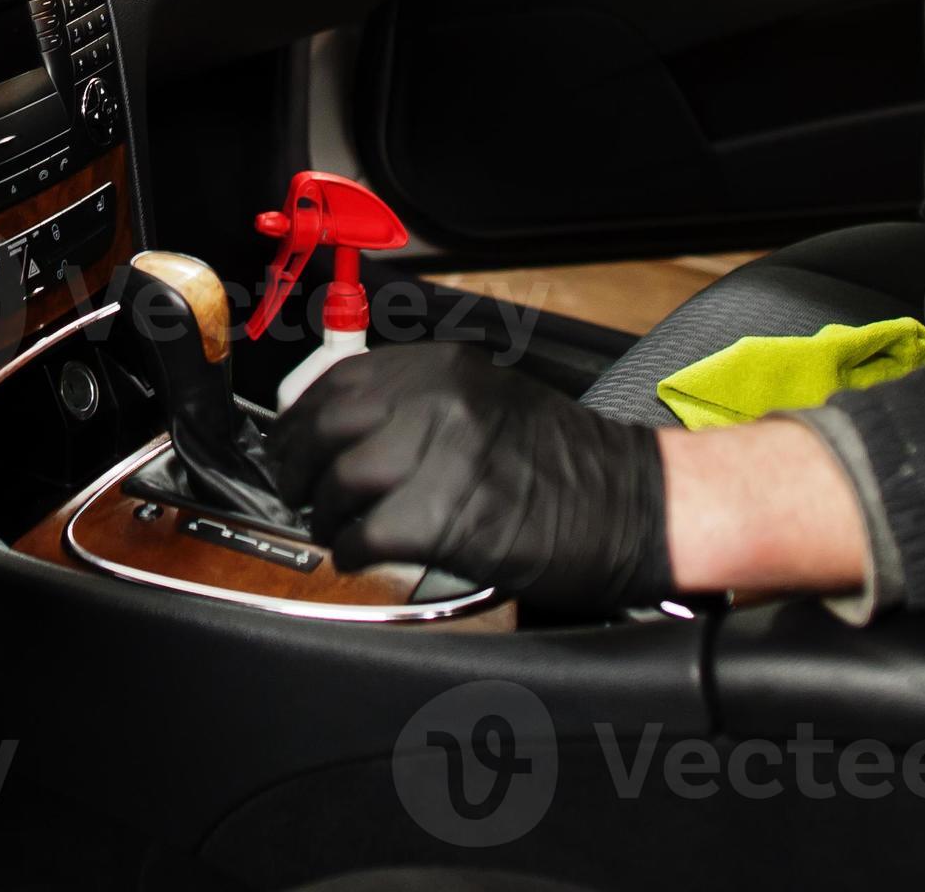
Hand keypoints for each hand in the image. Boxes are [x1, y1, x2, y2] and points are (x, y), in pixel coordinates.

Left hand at [270, 343, 671, 618]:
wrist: (635, 504)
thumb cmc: (566, 463)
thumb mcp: (489, 400)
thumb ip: (420, 404)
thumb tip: (343, 430)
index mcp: (446, 369)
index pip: (340, 381)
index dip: (301, 418)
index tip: (288, 443)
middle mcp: (441, 401)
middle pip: (328, 428)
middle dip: (298, 465)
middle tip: (298, 490)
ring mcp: (446, 456)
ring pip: (341, 481)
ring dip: (325, 513)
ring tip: (336, 528)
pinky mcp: (451, 516)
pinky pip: (369, 534)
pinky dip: (353, 550)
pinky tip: (361, 555)